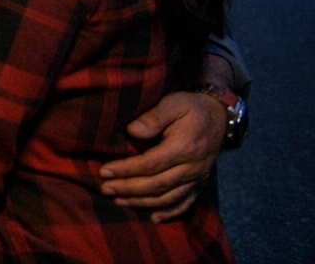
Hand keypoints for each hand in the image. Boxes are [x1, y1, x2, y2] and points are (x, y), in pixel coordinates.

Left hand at [100, 91, 225, 221]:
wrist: (218, 116)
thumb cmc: (190, 107)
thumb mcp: (173, 103)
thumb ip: (153, 117)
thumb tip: (132, 131)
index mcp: (184, 148)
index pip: (150, 164)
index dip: (126, 170)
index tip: (104, 171)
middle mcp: (192, 167)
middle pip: (157, 185)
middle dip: (128, 189)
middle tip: (105, 189)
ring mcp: (197, 178)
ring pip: (168, 198)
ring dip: (142, 202)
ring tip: (119, 201)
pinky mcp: (200, 183)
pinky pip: (185, 203)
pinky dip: (169, 213)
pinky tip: (153, 218)